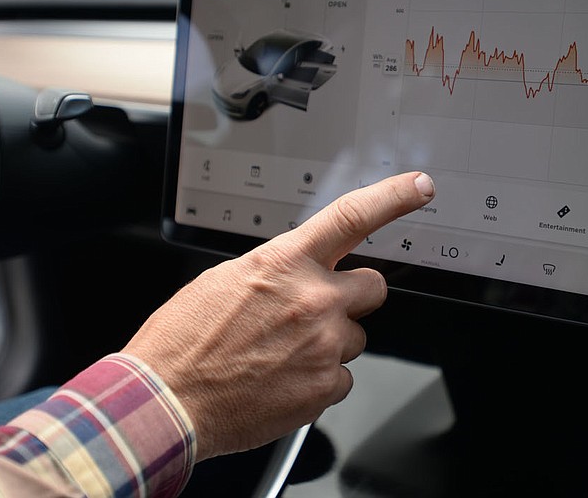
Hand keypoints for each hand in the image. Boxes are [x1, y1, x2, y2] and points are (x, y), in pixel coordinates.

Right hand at [123, 171, 435, 460]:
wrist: (168, 400)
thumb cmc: (184, 340)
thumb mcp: (226, 280)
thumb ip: (277, 272)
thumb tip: (295, 276)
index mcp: (285, 263)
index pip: (353, 216)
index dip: (394, 197)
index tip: (419, 188)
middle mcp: (314, 300)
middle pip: (373, 286)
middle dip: (353, 295)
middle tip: (320, 309)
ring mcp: (323, 345)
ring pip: (355, 337)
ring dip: (329, 343)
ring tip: (282, 354)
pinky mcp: (323, 387)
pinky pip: (342, 378)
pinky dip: (319, 380)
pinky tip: (283, 380)